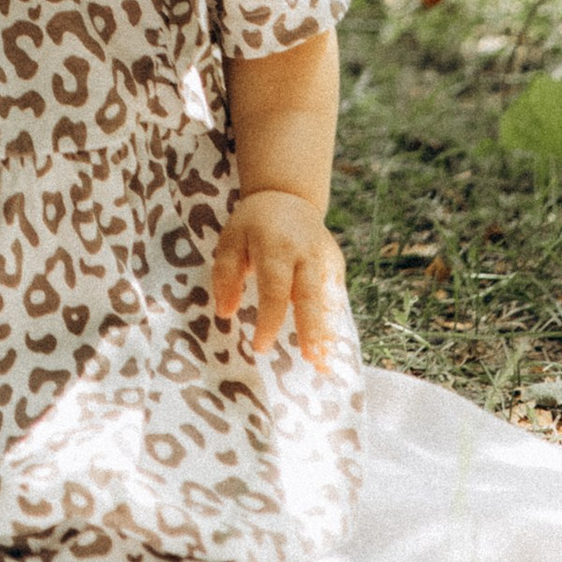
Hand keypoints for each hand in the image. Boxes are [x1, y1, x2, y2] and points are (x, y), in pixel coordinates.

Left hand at [210, 192, 345, 369]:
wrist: (287, 195)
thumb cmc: (253, 224)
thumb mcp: (231, 239)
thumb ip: (225, 274)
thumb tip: (225, 313)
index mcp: (275, 246)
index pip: (274, 289)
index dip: (269, 320)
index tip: (260, 348)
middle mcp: (305, 253)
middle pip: (310, 296)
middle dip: (311, 331)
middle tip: (311, 361)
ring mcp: (325, 258)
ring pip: (327, 300)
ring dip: (327, 334)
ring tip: (324, 365)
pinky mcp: (336, 263)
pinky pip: (334, 296)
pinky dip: (332, 323)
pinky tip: (330, 349)